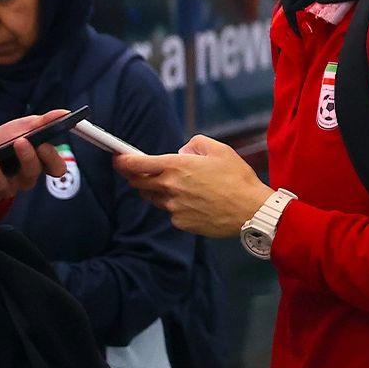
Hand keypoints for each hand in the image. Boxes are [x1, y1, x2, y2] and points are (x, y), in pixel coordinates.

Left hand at [0, 111, 70, 220]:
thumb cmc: (5, 146)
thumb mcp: (22, 130)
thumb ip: (41, 123)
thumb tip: (64, 113)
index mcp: (36, 165)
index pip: (55, 168)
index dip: (52, 158)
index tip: (44, 144)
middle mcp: (22, 180)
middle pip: (30, 175)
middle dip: (27, 158)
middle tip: (20, 140)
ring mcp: (1, 188)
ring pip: (1, 184)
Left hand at [115, 134, 272, 237]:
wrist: (250, 210)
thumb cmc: (237, 178)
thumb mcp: (219, 149)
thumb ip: (194, 144)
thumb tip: (183, 152)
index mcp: (175, 166)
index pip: (136, 164)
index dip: (122, 161)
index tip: (118, 158)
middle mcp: (170, 188)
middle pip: (138, 183)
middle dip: (136, 176)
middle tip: (143, 172)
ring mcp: (174, 208)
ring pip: (154, 198)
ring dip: (158, 191)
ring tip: (179, 187)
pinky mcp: (181, 223)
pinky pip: (170, 212)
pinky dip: (176, 206)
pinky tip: (195, 202)